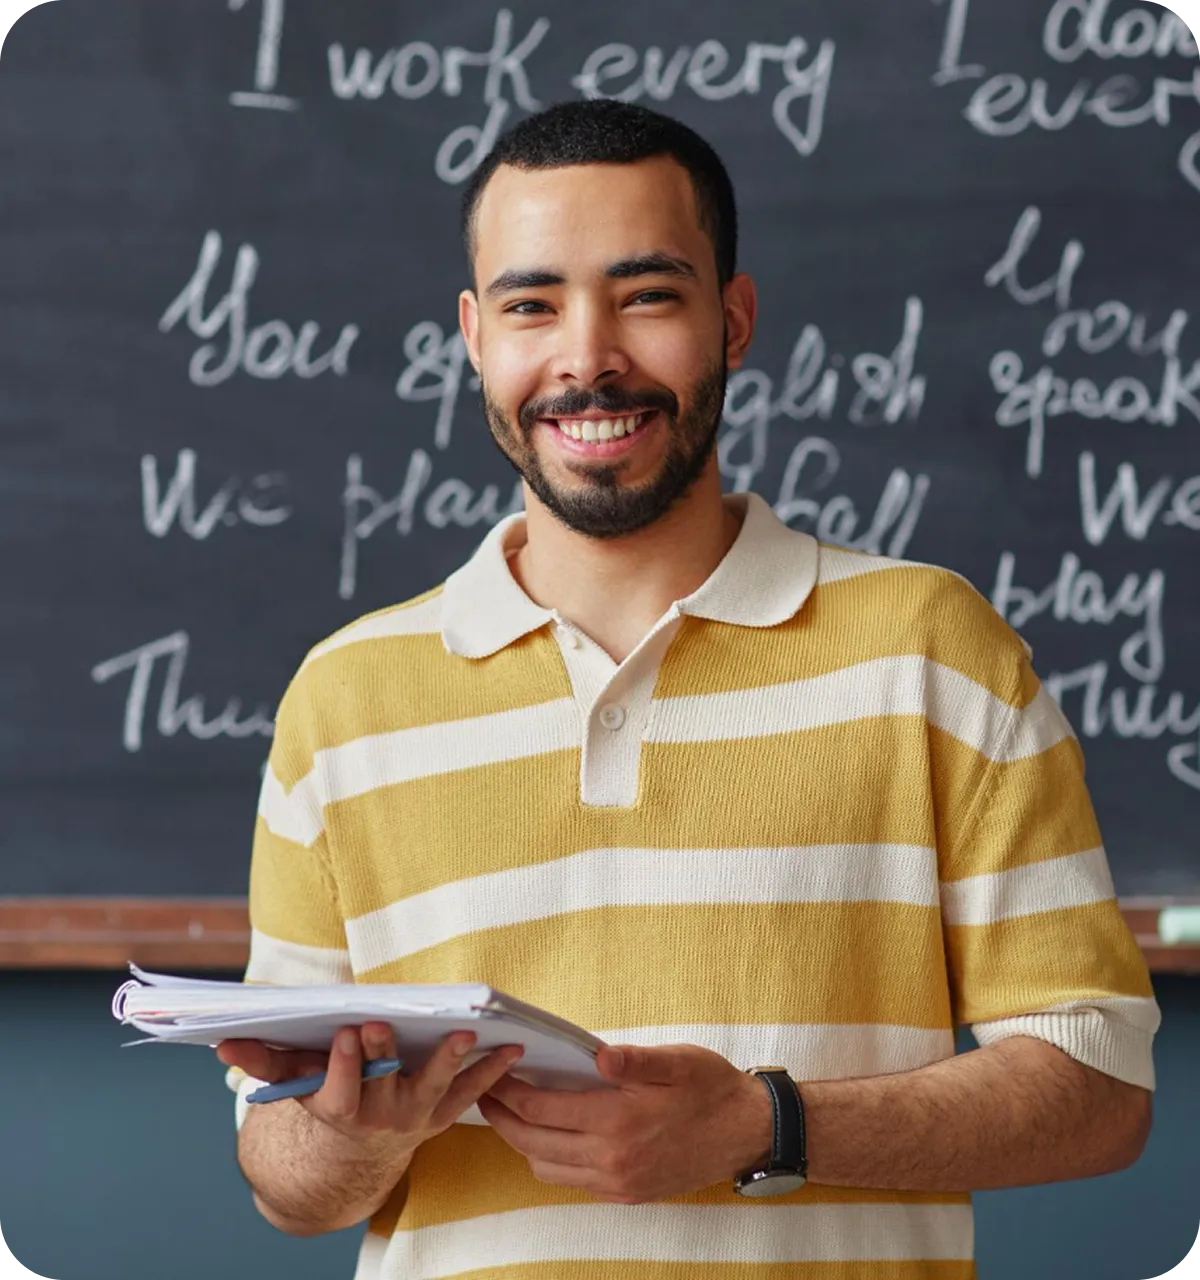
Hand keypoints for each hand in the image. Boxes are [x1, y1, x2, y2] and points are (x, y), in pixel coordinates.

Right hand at [216, 1023, 524, 1150]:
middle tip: (388, 1024)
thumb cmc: (321, 1099)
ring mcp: (414, 1116)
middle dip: (385, 1053)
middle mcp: (379, 1115)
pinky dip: (493, 1072)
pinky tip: (513, 1047)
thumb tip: (222, 1043)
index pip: (340, 1087)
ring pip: (434, 1088)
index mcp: (339, 1108)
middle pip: (384, 1083)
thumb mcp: (290, 1085)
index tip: (347, 1034)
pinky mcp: (441, 1113)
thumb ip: (261, 1061)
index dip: (344, 1062)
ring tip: (467, 1034)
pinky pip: (470, 1094)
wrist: (353, 1153)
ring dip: (451, 1061)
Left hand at [477, 1042, 772, 1203]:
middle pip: (533, 1142)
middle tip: (486, 1092)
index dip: (510, 1090)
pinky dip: (550, 1159)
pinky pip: (572, 1182)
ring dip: (522, 1141)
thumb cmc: (712, 1088)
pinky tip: (551, 1135)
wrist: (748, 1133)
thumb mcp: (678, 1061)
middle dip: (502, 1117)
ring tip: (512, 1112)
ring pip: (547, 1167)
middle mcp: (612, 1159)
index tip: (495, 1070)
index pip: (542, 1108)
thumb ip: (635, 1060)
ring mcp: (618, 1182)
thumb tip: (598, 1054)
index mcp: (619, 1121)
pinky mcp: (627, 1193)